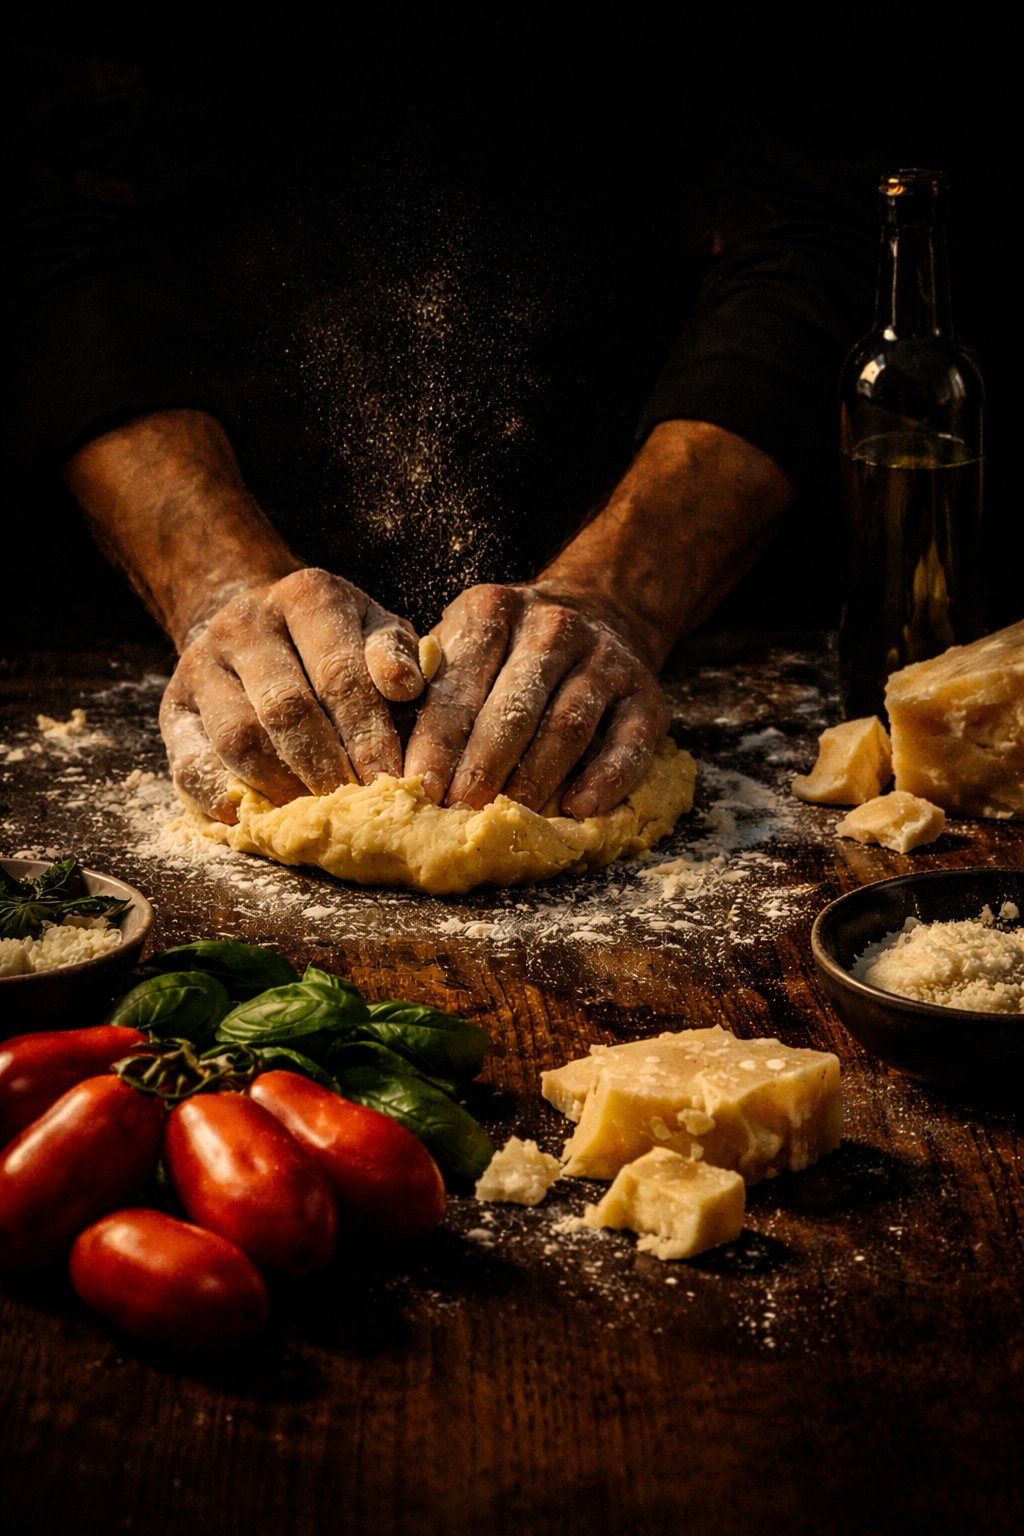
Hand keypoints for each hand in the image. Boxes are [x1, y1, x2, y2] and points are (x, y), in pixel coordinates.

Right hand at [159, 568, 423, 821]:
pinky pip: (191, 763)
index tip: (393, 782)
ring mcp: (201, 663)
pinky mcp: (172, 707)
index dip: (369, 736)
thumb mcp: (376, 633)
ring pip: (239, 739)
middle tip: (356, 810)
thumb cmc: (337, 644)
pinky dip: (224, 800)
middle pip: (288, 709)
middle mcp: (246, 622)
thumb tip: (405, 686)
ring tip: (315, 817)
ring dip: (281, 788)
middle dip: (328, 769)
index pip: (340, 674)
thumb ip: (397, 656)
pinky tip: (257, 819)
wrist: (256, 629)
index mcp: (307, 597)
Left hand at [403, 583, 668, 818]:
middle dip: (484, 761)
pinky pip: (630, 741)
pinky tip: (579, 808)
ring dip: (537, 774)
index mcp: (493, 610)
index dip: (438, 737)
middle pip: (514, 704)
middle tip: (460, 809)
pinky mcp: (647, 694)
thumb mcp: (459, 641)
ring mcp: (606, 659)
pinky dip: (607, 777)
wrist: (600, 611)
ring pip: (569, 723)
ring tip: (511, 815)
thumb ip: (424, 686)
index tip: (418, 785)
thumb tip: (385, 753)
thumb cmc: (505, 649)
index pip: (460, 680)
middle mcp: (553, 627)